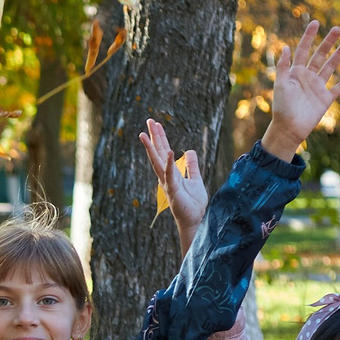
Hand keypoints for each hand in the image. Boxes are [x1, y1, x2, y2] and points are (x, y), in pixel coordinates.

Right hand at [139, 118, 208, 250]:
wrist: (195, 219)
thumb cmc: (193, 203)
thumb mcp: (195, 179)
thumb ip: (192, 165)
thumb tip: (189, 151)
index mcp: (171, 173)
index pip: (163, 151)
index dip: (161, 137)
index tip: (157, 124)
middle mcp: (166, 176)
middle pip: (158, 152)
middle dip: (154, 136)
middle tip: (149, 120)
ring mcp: (167, 183)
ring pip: (157, 162)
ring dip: (151, 147)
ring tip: (144, 134)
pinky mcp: (173, 190)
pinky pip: (170, 174)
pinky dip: (168, 163)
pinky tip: (168, 151)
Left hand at [259, 21, 339, 161]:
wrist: (289, 129)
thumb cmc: (281, 108)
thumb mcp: (280, 85)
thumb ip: (283, 67)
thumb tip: (285, 47)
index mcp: (295, 72)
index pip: (303, 50)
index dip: (309, 36)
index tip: (316, 23)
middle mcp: (307, 77)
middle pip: (320, 55)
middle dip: (328, 42)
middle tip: (338, 29)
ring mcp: (318, 87)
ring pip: (331, 67)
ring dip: (339, 55)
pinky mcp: (326, 99)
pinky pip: (338, 88)